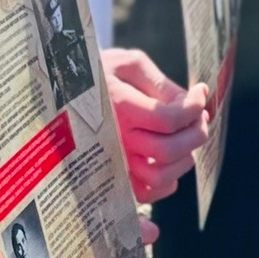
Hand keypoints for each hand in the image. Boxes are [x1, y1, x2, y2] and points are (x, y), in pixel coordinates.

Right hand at [104, 46, 209, 202]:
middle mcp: (115, 140)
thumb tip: (188, 100)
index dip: (195, 107)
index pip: (170, 119)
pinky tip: (170, 160)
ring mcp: (113, 163)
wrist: (57, 93)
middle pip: (170, 151)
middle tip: (199, 117)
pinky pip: (147, 194)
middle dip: (196, 133)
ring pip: (161, 177)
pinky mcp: (113, 178)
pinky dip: (167, 182)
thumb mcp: (125, 63)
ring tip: (185, 136)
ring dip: (184, 158)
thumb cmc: (94, 73)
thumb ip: (159, 82)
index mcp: (118, 108)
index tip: (200, 92)